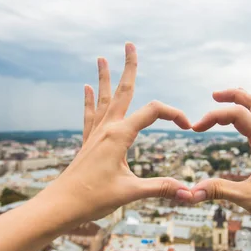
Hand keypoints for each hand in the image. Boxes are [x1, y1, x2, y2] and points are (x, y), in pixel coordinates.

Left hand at [37, 43, 192, 229]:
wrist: (59, 206)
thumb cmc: (93, 199)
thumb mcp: (131, 192)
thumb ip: (161, 188)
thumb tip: (190, 193)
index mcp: (119, 135)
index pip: (153, 111)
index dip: (174, 114)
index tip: (187, 126)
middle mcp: (106, 128)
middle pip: (122, 91)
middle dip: (128, 67)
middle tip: (129, 44)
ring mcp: (95, 135)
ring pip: (103, 99)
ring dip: (104, 78)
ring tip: (101, 58)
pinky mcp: (88, 144)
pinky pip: (90, 115)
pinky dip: (89, 100)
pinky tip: (86, 88)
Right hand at [189, 88, 250, 238]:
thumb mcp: (250, 199)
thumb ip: (220, 191)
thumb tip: (192, 191)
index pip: (238, 114)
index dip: (214, 116)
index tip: (196, 129)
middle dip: (233, 95)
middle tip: (214, 95)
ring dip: (243, 102)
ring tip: (224, 101)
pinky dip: (248, 117)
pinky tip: (239, 125)